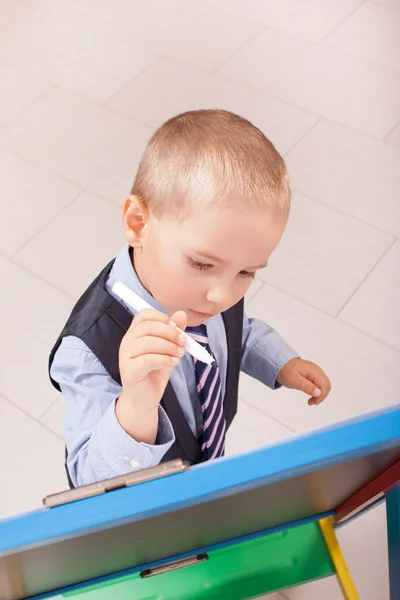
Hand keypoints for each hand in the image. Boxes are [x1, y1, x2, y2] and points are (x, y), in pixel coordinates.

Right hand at [116, 308, 186, 442]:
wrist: (144, 398)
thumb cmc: (154, 372)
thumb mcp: (168, 349)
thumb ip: (173, 332)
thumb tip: (181, 314)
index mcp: (135, 333)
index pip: (143, 315)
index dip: (161, 317)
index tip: (176, 327)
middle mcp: (127, 342)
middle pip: (147, 327)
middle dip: (169, 332)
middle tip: (183, 341)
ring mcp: (125, 356)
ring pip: (147, 343)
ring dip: (168, 346)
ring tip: (179, 353)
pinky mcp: (129, 371)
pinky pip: (147, 360)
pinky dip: (164, 359)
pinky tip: (173, 363)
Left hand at [277, 358, 330, 405]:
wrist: (279, 363)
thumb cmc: (285, 371)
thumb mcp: (294, 380)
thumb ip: (307, 386)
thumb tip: (318, 393)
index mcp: (313, 371)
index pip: (325, 385)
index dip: (321, 396)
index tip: (313, 402)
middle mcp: (316, 370)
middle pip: (327, 385)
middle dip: (322, 396)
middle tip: (312, 402)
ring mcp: (315, 371)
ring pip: (324, 384)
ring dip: (320, 393)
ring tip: (311, 399)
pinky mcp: (312, 373)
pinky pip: (319, 382)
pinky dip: (317, 389)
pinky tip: (310, 393)